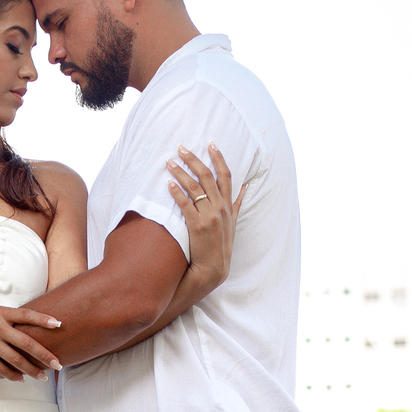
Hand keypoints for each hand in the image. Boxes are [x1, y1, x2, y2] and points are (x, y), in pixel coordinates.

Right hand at [0, 301, 61, 378]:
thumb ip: (6, 315)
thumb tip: (26, 320)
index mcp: (0, 312)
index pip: (27, 315)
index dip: (43, 320)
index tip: (59, 324)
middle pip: (27, 343)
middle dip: (45, 355)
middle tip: (58, 364)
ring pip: (16, 360)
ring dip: (32, 370)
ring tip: (43, 376)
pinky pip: (0, 369)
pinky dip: (12, 375)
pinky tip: (21, 379)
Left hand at [166, 143, 244, 300]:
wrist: (213, 268)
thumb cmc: (221, 245)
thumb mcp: (233, 223)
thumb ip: (236, 204)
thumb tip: (244, 188)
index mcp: (228, 205)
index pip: (226, 175)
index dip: (218, 158)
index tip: (210, 143)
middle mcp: (220, 208)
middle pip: (208, 176)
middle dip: (194, 159)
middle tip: (181, 148)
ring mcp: (209, 216)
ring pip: (195, 187)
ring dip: (181, 172)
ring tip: (169, 162)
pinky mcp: (197, 226)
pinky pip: (186, 204)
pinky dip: (177, 192)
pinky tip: (168, 184)